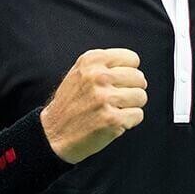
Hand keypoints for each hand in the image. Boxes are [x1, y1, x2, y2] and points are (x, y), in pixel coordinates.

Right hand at [40, 48, 147, 163]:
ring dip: (131, 106)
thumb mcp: (80, 73)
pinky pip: (138, 115)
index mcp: (92, 61)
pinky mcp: (112, 119)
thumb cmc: (71, 104)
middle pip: (139, 78)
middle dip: (132, 89)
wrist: (53, 134)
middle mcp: (98, 77)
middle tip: (117, 99)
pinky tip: (112, 122)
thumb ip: (105, 65)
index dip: (128, 72)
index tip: (119, 82)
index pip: (132, 59)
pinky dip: (129, 121)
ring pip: (141, 96)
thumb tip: (135, 68)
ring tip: (113, 110)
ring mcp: (106, 98)